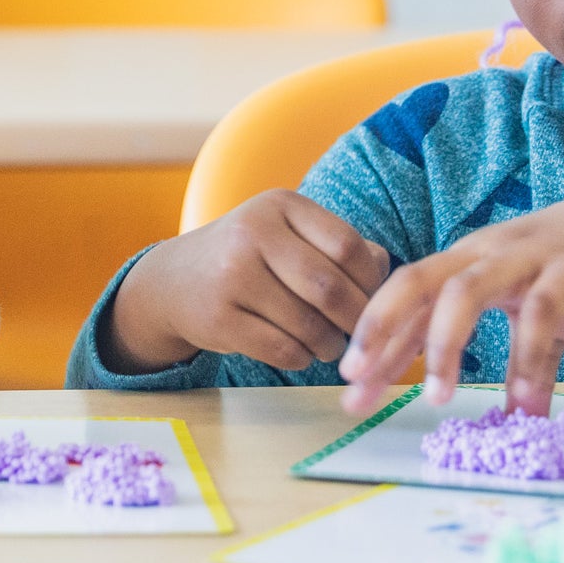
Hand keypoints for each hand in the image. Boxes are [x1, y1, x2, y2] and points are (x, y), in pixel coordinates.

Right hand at [105, 191, 390, 376]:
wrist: (174, 281)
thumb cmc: (250, 257)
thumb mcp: (289, 234)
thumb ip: (341, 246)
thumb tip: (388, 275)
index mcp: (280, 204)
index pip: (347, 246)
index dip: (371, 282)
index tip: (376, 303)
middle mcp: (253, 232)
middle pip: (330, 288)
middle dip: (356, 321)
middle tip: (362, 337)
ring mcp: (231, 275)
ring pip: (308, 324)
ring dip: (329, 345)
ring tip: (329, 345)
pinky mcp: (218, 318)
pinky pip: (282, 349)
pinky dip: (301, 358)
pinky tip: (299, 352)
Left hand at [338, 180, 563, 417]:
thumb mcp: (538, 316)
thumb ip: (524, 363)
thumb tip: (518, 417)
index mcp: (464, 263)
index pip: (405, 300)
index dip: (375, 340)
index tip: (350, 387)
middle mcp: (481, 254)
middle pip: (414, 282)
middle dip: (380, 329)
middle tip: (357, 380)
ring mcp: (523, 256)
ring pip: (464, 291)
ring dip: (444, 344)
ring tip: (437, 399)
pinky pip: (541, 311)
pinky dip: (527, 355)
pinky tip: (522, 400)